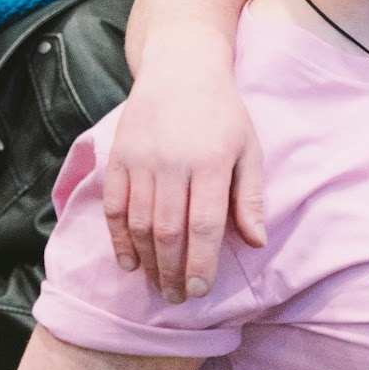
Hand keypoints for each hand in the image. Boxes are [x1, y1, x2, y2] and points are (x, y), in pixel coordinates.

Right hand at [101, 42, 264, 302]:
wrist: (181, 70)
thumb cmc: (224, 115)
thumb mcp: (250, 150)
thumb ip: (250, 197)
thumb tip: (256, 242)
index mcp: (210, 163)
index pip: (203, 225)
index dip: (200, 263)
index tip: (199, 291)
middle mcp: (171, 164)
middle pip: (167, 231)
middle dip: (172, 271)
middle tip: (177, 299)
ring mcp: (140, 161)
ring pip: (137, 223)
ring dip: (146, 260)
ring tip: (157, 285)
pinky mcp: (117, 158)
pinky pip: (112, 206)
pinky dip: (117, 238)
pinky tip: (128, 262)